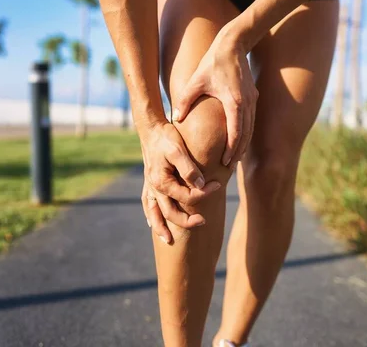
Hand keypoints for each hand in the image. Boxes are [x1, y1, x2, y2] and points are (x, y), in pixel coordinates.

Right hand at [139, 121, 220, 241]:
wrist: (151, 127)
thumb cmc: (166, 136)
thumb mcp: (178, 150)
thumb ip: (188, 169)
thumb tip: (200, 184)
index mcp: (161, 181)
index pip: (187, 196)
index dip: (204, 193)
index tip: (218, 185)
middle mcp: (154, 187)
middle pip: (170, 211)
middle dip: (186, 220)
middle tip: (203, 222)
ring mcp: (150, 185)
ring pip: (153, 212)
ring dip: (160, 227)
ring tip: (167, 240)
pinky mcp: (150, 181)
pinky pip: (147, 203)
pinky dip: (150, 214)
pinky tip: (152, 222)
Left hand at [172, 28, 258, 165]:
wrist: (234, 44)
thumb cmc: (213, 62)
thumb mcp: (196, 81)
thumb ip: (185, 100)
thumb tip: (176, 119)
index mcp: (234, 102)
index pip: (236, 133)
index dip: (231, 150)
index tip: (225, 163)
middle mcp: (247, 104)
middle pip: (246, 135)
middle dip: (238, 152)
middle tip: (229, 167)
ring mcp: (253, 100)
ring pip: (251, 129)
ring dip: (243, 144)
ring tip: (234, 159)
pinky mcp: (253, 97)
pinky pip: (251, 120)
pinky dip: (246, 133)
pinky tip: (238, 140)